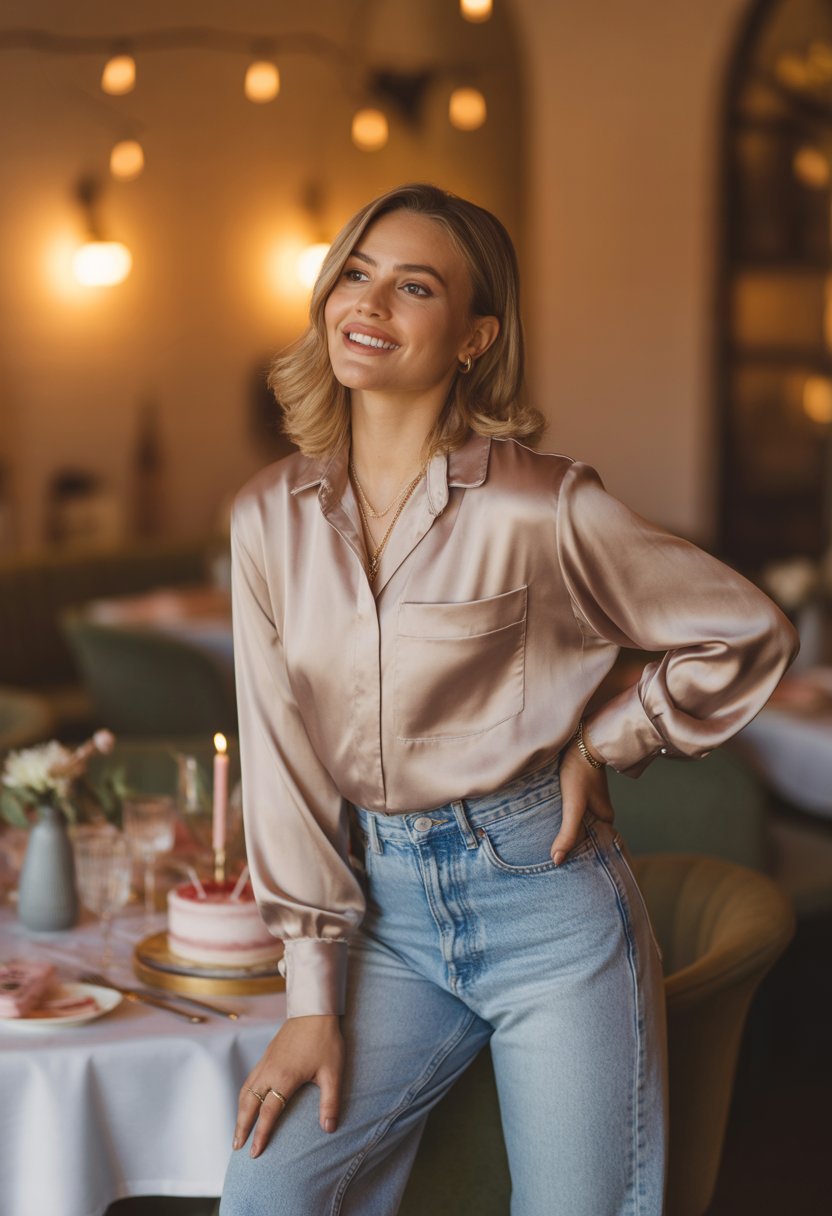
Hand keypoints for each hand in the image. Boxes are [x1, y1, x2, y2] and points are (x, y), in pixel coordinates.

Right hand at [233, 1013, 344, 1157]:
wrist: (314, 1010)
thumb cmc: (325, 1041)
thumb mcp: (333, 1072)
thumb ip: (330, 1102)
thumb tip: (328, 1129)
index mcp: (284, 1078)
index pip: (267, 1113)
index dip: (260, 1134)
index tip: (254, 1153)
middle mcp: (269, 1071)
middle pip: (248, 1104)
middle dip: (241, 1127)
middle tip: (236, 1148)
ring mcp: (265, 1062)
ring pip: (245, 1091)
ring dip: (239, 1112)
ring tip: (237, 1131)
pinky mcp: (266, 1055)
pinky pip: (249, 1080)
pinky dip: (243, 1096)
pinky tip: (246, 1103)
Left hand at [551, 731, 613, 865]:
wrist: (580, 739)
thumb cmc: (579, 771)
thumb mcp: (573, 805)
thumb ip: (568, 833)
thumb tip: (558, 860)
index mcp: (605, 819)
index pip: (593, 846)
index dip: (579, 858)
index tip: (563, 870)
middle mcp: (598, 811)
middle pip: (582, 835)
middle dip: (568, 846)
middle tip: (548, 861)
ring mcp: (587, 801)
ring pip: (573, 822)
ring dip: (561, 830)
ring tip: (542, 846)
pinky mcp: (576, 790)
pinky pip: (567, 810)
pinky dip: (558, 817)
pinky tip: (544, 823)